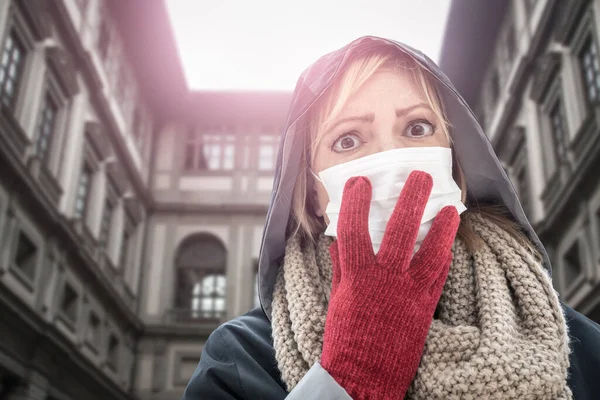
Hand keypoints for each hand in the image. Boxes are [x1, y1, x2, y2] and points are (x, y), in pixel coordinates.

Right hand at [321, 171, 459, 399]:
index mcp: (357, 275)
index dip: (355, 202)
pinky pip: (438, 277)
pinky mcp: (425, 307)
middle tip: (420, 175)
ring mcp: (408, 292)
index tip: (360, 181)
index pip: (354, 229)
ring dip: (442, 227)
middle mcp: (385, 279)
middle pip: (401, 230)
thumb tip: (338, 243)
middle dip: (411, 199)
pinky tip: (450, 243)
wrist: (364, 375)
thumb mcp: (339, 299)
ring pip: (431, 251)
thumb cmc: (346, 338)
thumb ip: (342, 268)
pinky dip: (444, 257)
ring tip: (451, 208)